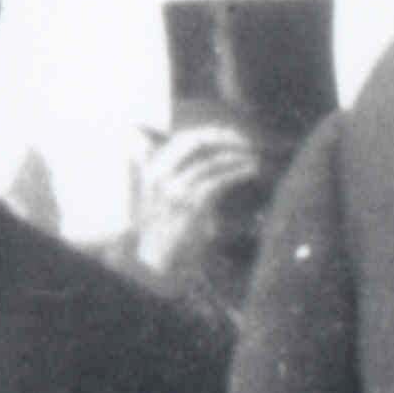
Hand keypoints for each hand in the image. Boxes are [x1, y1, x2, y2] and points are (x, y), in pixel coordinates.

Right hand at [122, 120, 274, 295]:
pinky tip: (250, 169)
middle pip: (197, 142)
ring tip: (252, 157)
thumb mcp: (146, 196)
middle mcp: (161, 175)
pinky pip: (220, 179)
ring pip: (212, 160)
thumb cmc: (157, 229)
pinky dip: (238, 171)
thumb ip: (147, 171)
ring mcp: (176, 189)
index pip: (182, 139)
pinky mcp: (193, 203)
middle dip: (224, 138)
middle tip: (244, 142)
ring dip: (237, 155)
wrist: (156, 259)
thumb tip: (141, 149)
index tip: (229, 133)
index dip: (209, 132)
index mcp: (151, 170)